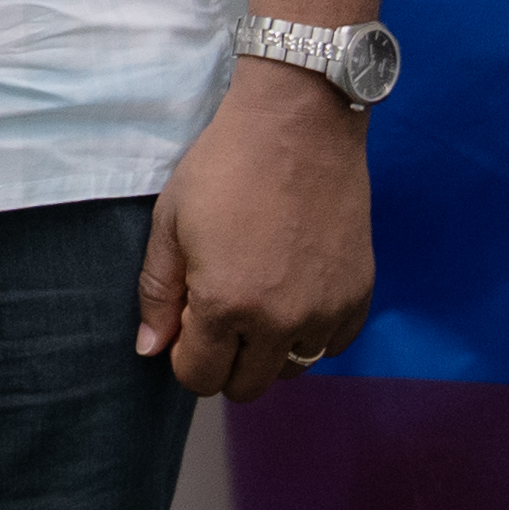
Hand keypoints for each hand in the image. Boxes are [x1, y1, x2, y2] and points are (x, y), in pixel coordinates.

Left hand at [132, 62, 374, 398]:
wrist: (298, 123)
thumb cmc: (225, 166)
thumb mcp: (171, 222)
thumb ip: (157, 292)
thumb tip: (150, 349)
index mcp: (224, 305)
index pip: (200, 377)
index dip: (186, 354)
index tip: (188, 319)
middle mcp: (279, 321)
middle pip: (246, 386)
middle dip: (224, 359)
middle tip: (221, 309)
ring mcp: (326, 311)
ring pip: (291, 368)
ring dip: (270, 348)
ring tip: (260, 295)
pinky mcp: (359, 295)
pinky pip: (333, 344)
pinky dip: (312, 331)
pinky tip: (296, 289)